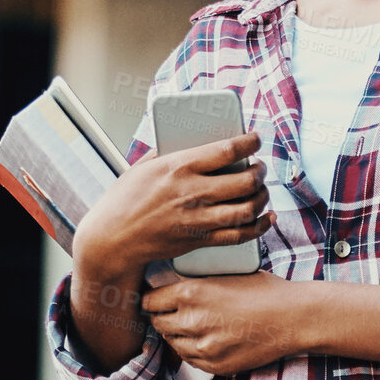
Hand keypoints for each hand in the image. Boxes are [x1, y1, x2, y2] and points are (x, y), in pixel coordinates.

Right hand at [74, 131, 272, 280]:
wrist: (112, 239)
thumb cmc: (124, 199)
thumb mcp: (143, 166)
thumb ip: (168, 152)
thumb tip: (191, 140)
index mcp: (178, 166)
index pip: (226, 150)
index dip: (249, 143)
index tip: (256, 139)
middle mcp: (192, 192)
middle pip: (244, 180)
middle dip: (260, 171)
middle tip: (259, 168)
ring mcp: (197, 218)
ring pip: (247, 209)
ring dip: (262, 197)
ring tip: (261, 190)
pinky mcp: (198, 240)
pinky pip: (239, 235)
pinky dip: (260, 227)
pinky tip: (266, 217)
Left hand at [141, 270, 303, 375]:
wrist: (292, 317)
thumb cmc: (263, 291)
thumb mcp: (224, 275)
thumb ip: (196, 284)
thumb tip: (171, 286)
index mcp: (190, 291)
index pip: (149, 301)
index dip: (150, 300)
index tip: (154, 299)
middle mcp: (191, 320)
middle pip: (157, 323)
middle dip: (161, 317)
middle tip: (170, 312)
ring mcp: (203, 346)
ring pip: (172, 343)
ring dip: (176, 335)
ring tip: (191, 325)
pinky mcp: (214, 365)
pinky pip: (190, 359)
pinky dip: (192, 349)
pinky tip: (205, 338)